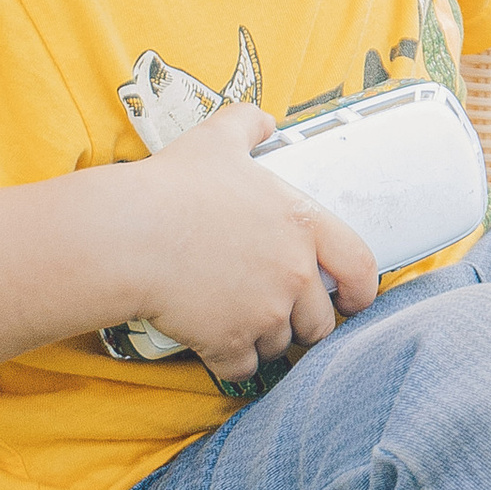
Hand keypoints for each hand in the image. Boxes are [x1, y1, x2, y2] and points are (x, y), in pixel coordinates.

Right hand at [112, 106, 381, 384]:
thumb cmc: (171, 187)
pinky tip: (214, 344)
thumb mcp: (217, 140)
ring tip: (233, 316)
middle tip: (274, 310)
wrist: (129, 235)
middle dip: (302, 322)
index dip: (361, 290)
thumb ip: (248, 125)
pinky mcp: (230, 343)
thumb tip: (263, 120)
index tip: (351, 300)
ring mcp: (264, 313)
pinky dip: (232, 362)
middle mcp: (293, 273)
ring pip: (280, 345)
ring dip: (263, 339)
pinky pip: (245, 369)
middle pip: (320, 320)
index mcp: (302, 224)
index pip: (361, 267)